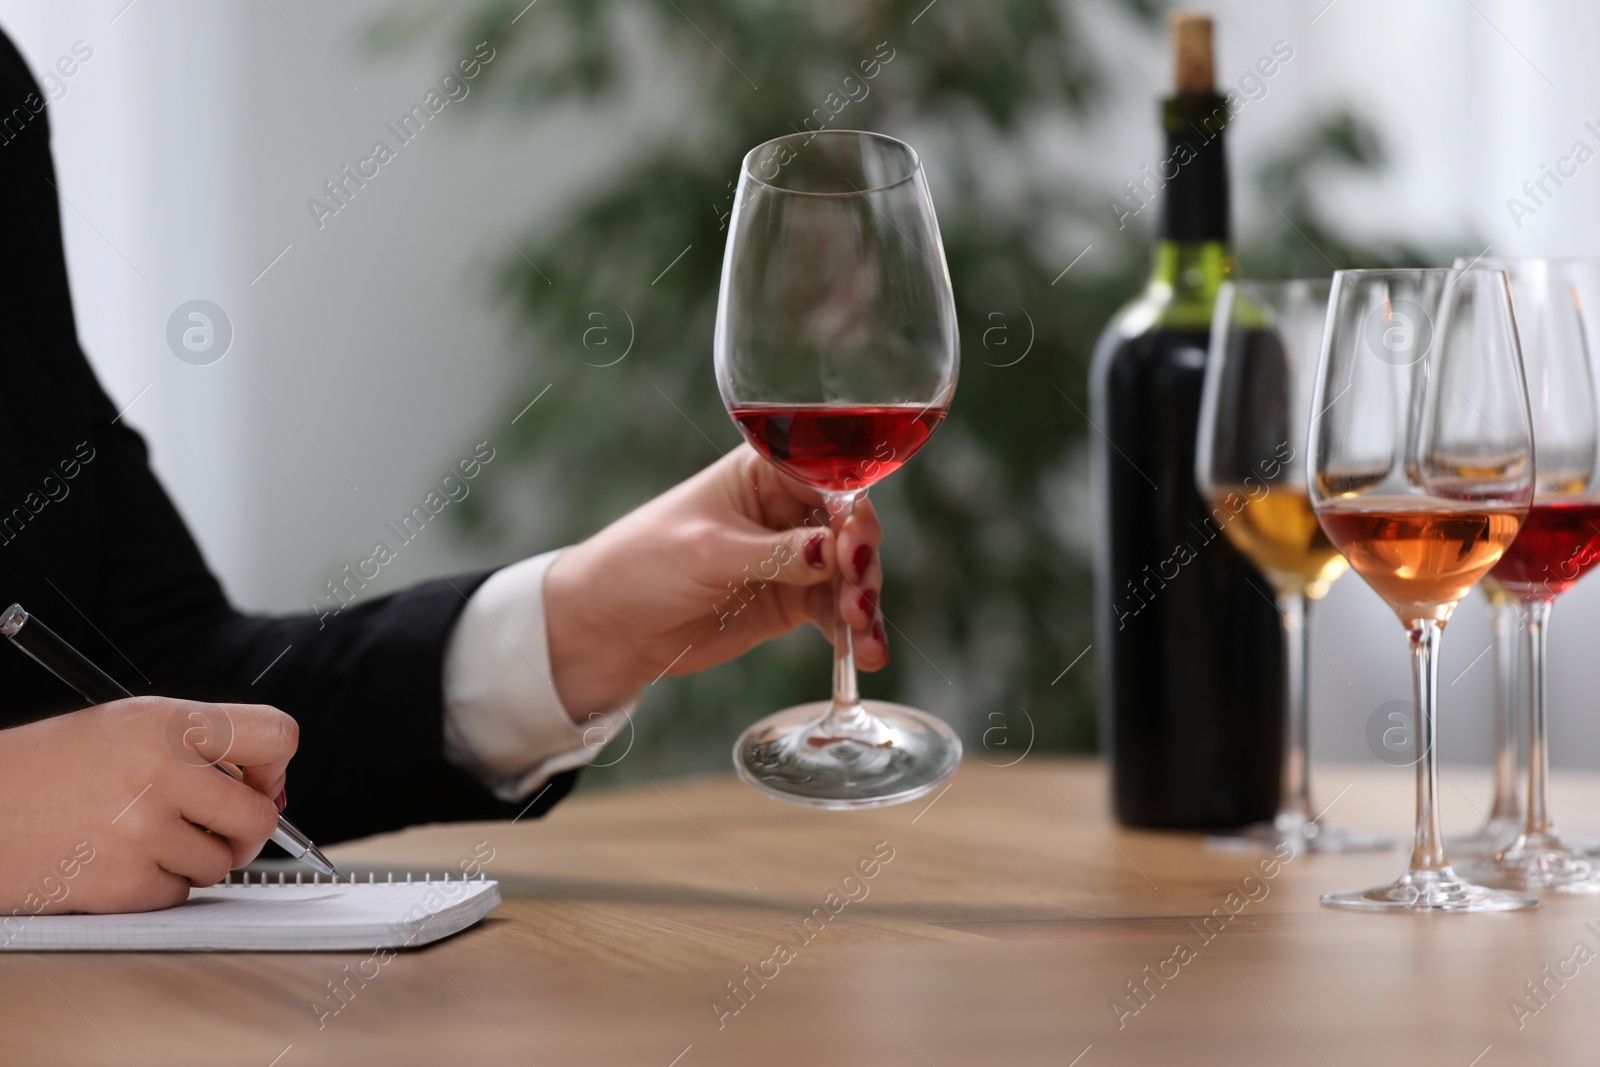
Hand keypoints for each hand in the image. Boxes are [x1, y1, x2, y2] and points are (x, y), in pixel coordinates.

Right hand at [0, 698, 296, 915]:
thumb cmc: (51, 767)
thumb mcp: (129, 726)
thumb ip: (204, 746)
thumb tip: (273, 792)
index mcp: (169, 722)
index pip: (278, 736)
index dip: (275, 767)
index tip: (259, 781)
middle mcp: (162, 771)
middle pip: (261, 816)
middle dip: (243, 829)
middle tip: (213, 827)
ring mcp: (144, 830)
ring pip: (222, 863)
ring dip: (194, 858)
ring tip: (142, 836)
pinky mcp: (125, 882)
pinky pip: (179, 893)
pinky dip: (157, 885)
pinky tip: (118, 859)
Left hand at [545, 445, 886, 719]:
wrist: (611, 625)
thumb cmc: (644, 563)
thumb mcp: (710, 551)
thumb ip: (776, 553)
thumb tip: (835, 551)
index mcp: (766, 472)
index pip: (829, 478)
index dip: (851, 510)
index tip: (853, 546)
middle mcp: (788, 509)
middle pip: (850, 527)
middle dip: (862, 562)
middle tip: (858, 597)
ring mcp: (795, 557)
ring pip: (850, 573)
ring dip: (864, 603)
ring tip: (863, 635)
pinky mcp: (792, 600)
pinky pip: (835, 613)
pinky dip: (853, 633)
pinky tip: (867, 654)